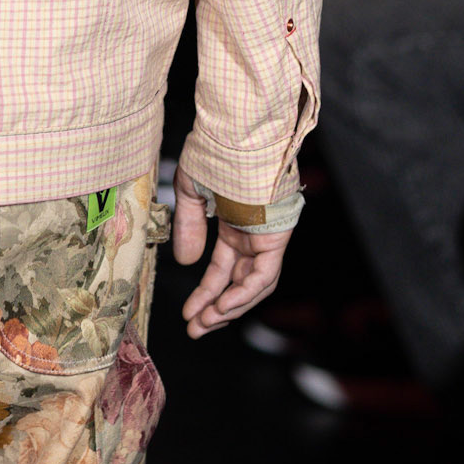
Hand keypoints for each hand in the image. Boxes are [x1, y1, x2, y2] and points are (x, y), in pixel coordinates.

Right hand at [171, 164, 293, 337]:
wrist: (235, 133)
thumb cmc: (213, 153)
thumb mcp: (191, 192)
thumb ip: (189, 227)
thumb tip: (186, 263)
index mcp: (235, 223)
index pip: (223, 269)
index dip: (206, 292)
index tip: (189, 313)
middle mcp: (253, 234)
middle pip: (239, 282)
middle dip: (217, 309)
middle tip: (196, 330)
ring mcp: (267, 236)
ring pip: (255, 284)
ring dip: (231, 307)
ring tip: (206, 323)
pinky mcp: (277, 236)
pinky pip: (264, 274)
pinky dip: (246, 293)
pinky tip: (225, 307)